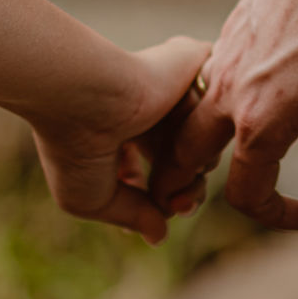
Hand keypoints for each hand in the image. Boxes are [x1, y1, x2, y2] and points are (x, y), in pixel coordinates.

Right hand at [28, 35, 212, 243]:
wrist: (83, 94)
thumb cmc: (74, 147)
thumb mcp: (91, 198)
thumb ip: (132, 216)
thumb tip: (159, 236)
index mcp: (122, 131)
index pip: (158, 170)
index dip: (164, 198)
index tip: (160, 212)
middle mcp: (149, 107)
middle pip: (191, 158)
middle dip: (189, 190)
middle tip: (178, 205)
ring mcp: (170, 84)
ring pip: (209, 134)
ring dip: (199, 162)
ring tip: (174, 169)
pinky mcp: (193, 62)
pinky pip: (223, 95)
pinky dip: (213, 117)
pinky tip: (189, 133)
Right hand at [150, 0, 297, 235]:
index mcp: (261, 120)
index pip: (245, 194)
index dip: (276, 216)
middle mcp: (227, 92)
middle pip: (186, 158)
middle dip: (192, 186)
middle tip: (214, 201)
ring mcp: (222, 58)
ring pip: (190, 117)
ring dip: (201, 144)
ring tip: (231, 158)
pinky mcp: (230, 33)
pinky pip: (207, 81)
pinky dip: (214, 105)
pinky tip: (252, 101)